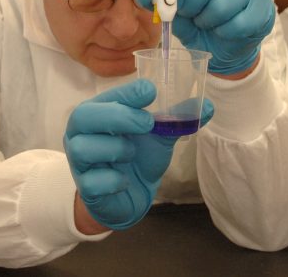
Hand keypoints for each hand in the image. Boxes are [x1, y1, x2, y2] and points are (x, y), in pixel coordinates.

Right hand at [64, 80, 195, 230]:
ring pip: (84, 148)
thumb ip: (176, 119)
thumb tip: (207, 106)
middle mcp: (81, 134)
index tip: (150, 91)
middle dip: (118, 117)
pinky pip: (94, 182)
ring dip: (116, 149)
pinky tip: (124, 180)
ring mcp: (79, 161)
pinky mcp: (85, 188)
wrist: (130, 197)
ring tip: (131, 153)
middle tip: (148, 123)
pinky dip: (114, 180)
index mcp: (97, 113)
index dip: (126, 93)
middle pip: (84, 116)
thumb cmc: (138, 158)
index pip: (105, 97)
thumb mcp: (158, 136)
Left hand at [136, 0, 274, 75]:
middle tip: (187, 13)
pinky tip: (222, 29)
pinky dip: (224, 32)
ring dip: (207, 21)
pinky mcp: (264, 4)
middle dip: (191, 4)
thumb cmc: (194, 15)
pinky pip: (239, 23)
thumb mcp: (169, 5)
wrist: (222, 42)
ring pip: (224, 5)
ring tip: (204, 21)